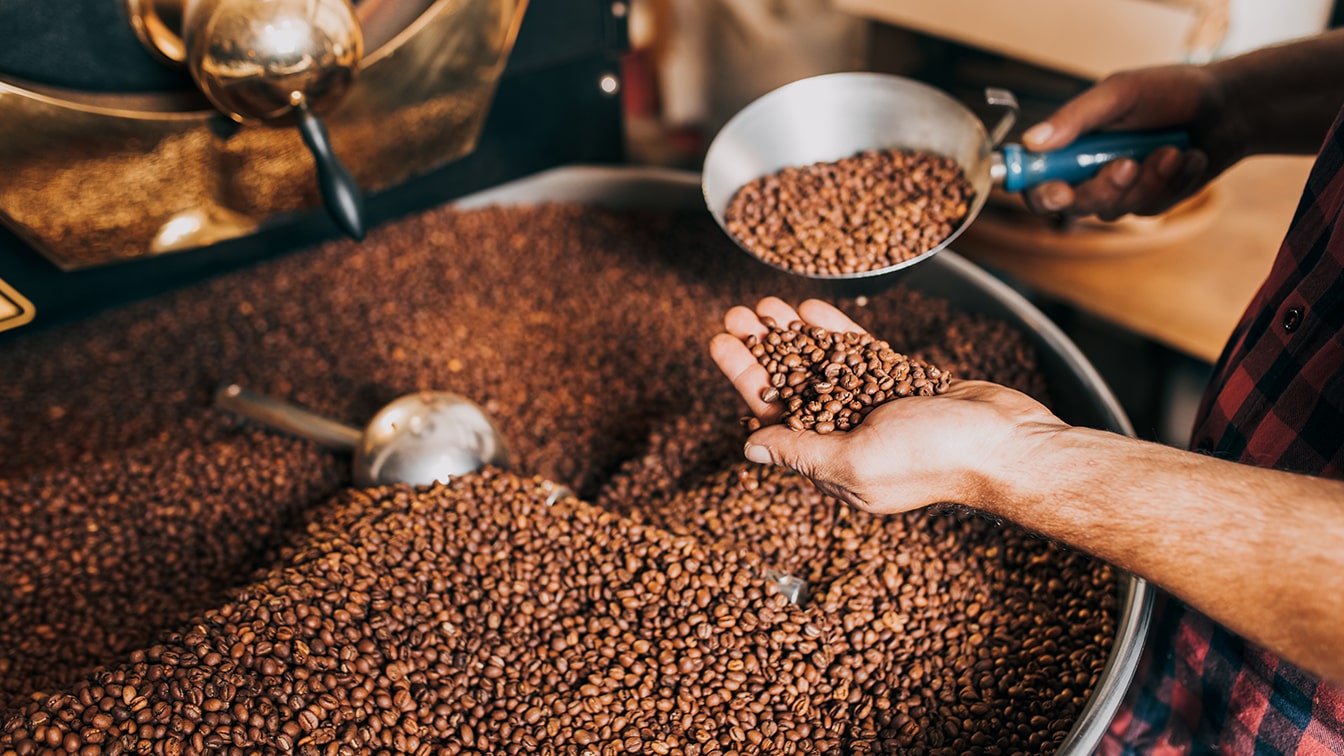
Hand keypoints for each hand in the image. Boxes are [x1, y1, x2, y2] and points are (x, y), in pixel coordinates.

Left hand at [709, 297, 1070, 514]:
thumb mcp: (855, 459)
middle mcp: (849, 435)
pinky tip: (811, 309)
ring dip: (793, 334)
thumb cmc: (935, 458)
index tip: (720, 343)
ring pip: (822, 364)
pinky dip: (836, 332)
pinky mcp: (905, 383)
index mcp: (832, 464)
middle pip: (791, 385)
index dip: (744, 377)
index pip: (773, 415)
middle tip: (735, 314)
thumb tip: (750, 449)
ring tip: (765, 303)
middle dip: (761, 349)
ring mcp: (877, 407)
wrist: (1008, 443)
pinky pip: (860, 354)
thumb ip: (802, 452)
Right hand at [1021, 64, 1241, 219]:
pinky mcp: (1149, 202)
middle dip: (1102, 188)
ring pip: (1113, 209)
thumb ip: (1075, 118)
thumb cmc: (1170, 91)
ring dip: (1147, 181)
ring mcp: (1119, 190)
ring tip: (1172, 149)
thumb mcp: (1119, 93)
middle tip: (1127, 164)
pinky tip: (1188, 158)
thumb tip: (1031, 141)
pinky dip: (1173, 181)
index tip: (1059, 189)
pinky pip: (1150, 207)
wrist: (1227, 107)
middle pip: (1073, 205)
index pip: (1036, 180)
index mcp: (1071, 144)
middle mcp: (1088, 171)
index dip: (1039, 191)